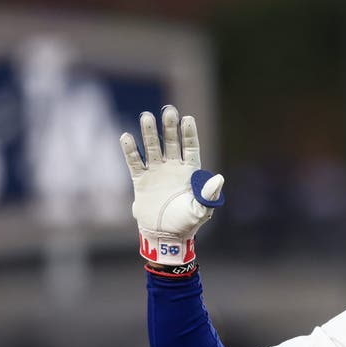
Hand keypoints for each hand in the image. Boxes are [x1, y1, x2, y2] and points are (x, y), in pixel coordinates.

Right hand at [119, 105, 223, 264]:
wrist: (165, 236)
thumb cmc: (187, 223)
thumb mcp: (201, 210)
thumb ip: (209, 195)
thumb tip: (219, 177)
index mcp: (190, 172)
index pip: (190, 148)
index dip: (189, 134)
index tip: (187, 119)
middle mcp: (173, 168)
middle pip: (171, 142)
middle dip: (170, 127)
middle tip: (168, 111)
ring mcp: (156, 172)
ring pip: (152, 148)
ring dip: (150, 133)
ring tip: (146, 117)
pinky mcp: (140, 180)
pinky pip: (135, 162)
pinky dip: (130, 150)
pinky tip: (126, 136)